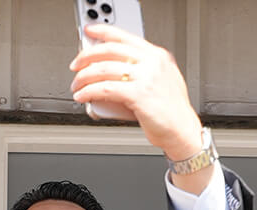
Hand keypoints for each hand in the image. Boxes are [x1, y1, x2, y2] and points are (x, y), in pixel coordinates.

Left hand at [69, 24, 202, 161]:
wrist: (181, 129)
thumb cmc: (168, 109)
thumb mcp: (158, 80)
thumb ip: (137, 71)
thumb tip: (106, 69)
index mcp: (157, 55)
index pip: (125, 36)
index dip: (103, 32)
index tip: (89, 32)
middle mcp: (152, 62)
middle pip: (110, 51)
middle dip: (86, 57)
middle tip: (75, 66)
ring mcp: (146, 77)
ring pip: (104, 70)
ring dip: (83, 78)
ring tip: (76, 87)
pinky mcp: (139, 95)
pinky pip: (105, 89)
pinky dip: (89, 92)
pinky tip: (83, 96)